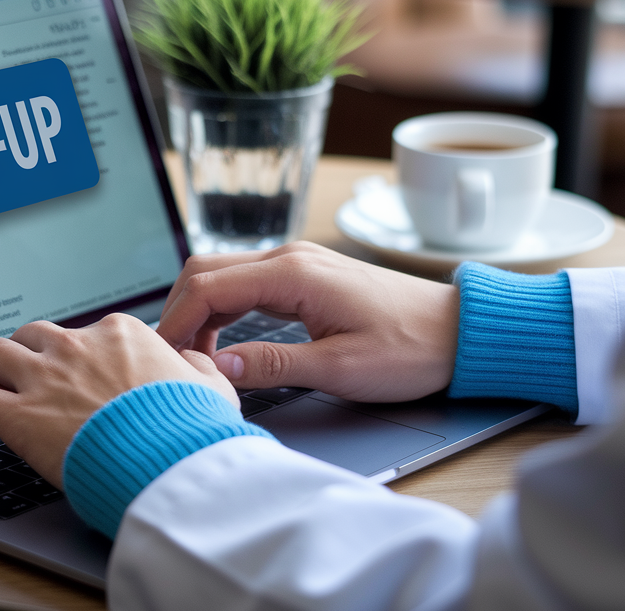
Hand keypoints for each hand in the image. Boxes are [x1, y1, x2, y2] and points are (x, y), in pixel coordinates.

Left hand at [0, 314, 236, 487]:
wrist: (172, 462)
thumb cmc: (194, 430)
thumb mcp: (212, 387)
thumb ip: (197, 369)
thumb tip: (194, 365)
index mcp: (121, 334)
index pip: (85, 334)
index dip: (77, 361)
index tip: (78, 385)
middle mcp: (78, 346)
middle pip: (34, 336)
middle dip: (29, 360)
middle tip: (29, 388)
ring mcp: (44, 377)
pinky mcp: (19, 415)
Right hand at [156, 241, 458, 402]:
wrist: (458, 332)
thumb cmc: (409, 349)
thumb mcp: (339, 368)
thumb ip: (273, 366)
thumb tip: (217, 367)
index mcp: (293, 273)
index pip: (207, 286)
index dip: (177, 322)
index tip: (166, 359)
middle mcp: (290, 257)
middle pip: (206, 271)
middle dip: (179, 312)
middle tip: (171, 359)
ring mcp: (297, 263)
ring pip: (223, 274)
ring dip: (199, 309)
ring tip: (192, 355)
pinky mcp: (305, 276)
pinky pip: (246, 282)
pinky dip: (222, 307)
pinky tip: (222, 340)